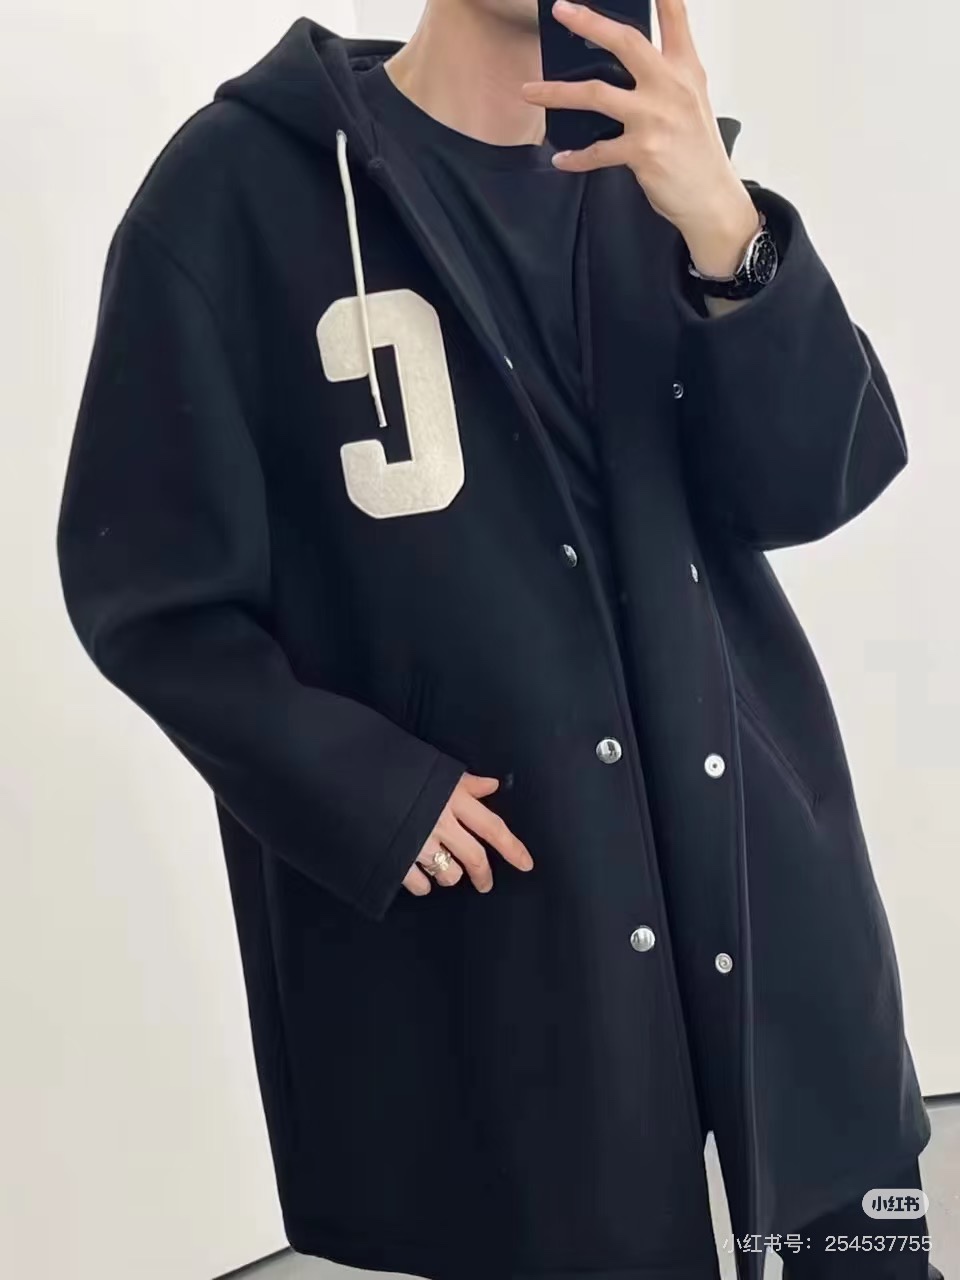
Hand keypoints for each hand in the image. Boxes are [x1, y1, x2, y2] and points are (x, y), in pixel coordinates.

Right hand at [403, 772, 533, 896]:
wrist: (351, 776)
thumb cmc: (396, 769)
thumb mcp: (435, 770)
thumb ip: (465, 782)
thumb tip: (492, 785)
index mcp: (453, 800)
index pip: (493, 827)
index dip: (512, 847)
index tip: (527, 865)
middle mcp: (441, 823)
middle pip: (474, 857)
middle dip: (483, 875)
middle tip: (485, 885)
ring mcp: (419, 843)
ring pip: (449, 873)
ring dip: (451, 876)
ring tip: (446, 871)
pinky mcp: (397, 858)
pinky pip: (419, 883)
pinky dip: (423, 884)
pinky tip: (421, 880)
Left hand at [522, 0, 760, 275]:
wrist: (711, 198)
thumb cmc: (697, 150)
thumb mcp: (692, 101)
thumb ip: (665, 75)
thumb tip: (622, 63)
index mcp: (686, 69)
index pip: (675, 16)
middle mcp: (671, 86)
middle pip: (625, 42)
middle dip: (589, 22)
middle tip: (560, 10)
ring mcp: (656, 118)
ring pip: (596, 94)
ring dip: (556, 93)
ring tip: (529, 91)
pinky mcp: (642, 152)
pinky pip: (597, 151)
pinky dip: (576, 157)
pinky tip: (561, 159)